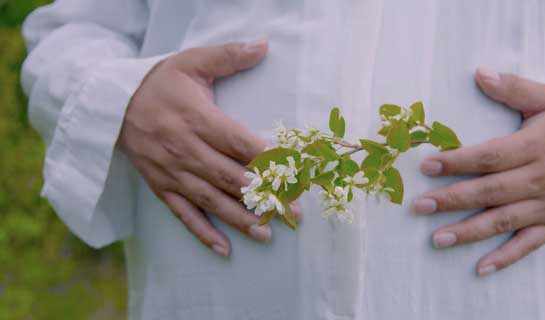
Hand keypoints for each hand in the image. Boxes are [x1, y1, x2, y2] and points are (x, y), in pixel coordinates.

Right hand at [118, 40, 289, 256]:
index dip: (268, 159)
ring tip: (267, 234)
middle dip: (264, 196)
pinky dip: (203, 232)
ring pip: (210, 200)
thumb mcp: (192, 62)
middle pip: (230, 177)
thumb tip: (263, 46)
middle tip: (293, 213)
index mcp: (197, 119)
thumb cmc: (160, 82)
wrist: (111, 103)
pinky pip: (183, 214)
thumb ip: (229, 56)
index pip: (240, 143)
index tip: (294, 173)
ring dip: (240, 219)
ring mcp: (172, 172)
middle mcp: (185, 150)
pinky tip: (224, 249)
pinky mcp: (161, 186)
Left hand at [413, 69, 544, 275]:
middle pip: (490, 191)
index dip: (457, 161)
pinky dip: (506, 258)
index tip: (426, 165)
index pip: (490, 157)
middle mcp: (541, 178)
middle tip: (419, 205)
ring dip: (469, 232)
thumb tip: (479, 73)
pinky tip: (480, 267)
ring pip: (504, 221)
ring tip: (436, 239)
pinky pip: (529, 244)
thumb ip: (513, 88)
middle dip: (452, 199)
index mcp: (536, 146)